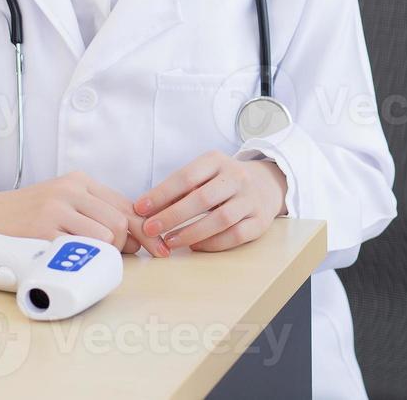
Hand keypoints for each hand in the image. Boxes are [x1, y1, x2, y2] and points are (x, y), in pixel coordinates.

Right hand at [0, 170, 166, 256]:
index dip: (146, 230)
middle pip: (122, 221)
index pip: (127, 205)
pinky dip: (86, 257)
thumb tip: (136, 240)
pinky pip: (83, 246)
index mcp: (80, 182)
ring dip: (106, 253)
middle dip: (126, 245)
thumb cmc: (29, 215)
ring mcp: (58, 207)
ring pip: (108, 234)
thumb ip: (96, 214)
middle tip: (114, 257)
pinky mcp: (44, 228)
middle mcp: (72, 190)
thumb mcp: (64, 203)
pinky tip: (75, 259)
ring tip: (88, 256)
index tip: (158, 248)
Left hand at [134, 151, 286, 252]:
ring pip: (221, 218)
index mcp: (217, 161)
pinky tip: (194, 246)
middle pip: (203, 198)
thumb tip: (146, 209)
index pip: (186, 176)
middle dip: (172, 215)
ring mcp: (250, 199)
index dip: (161, 193)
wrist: (266, 184)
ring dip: (191, 232)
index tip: (140, 208)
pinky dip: (212, 243)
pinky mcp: (260, 221)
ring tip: (169, 241)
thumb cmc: (223, 181)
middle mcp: (237, 177)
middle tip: (150, 229)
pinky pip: (236, 235)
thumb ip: (179, 190)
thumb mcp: (204, 174)